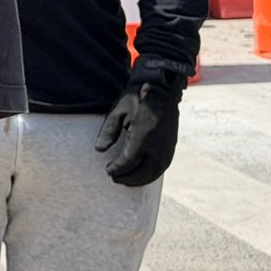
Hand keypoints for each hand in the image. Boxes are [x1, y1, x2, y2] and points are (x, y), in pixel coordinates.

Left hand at [94, 67, 184, 185]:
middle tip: (115, 179)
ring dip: (139, 180)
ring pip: (153, 173)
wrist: (162, 90)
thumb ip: (108, 131)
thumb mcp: (118, 111)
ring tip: (126, 180)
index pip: (127, 161)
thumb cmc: (137, 98)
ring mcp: (166, 149)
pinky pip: (161, 168)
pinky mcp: (171, 148)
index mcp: (142, 138)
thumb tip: (99, 150)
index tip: (108, 171)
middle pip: (141, 172)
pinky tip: (141, 175)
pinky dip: (150, 175)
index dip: (117, 169)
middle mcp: (157, 148)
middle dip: (127, 178)